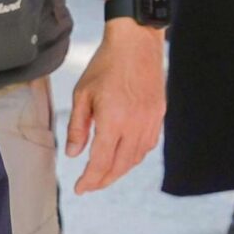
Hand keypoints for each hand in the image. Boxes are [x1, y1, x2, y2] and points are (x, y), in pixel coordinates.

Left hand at [68, 22, 164, 193]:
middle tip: (91, 186)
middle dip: (105, 180)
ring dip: (121, 170)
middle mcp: (136, 123)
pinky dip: (136, 155)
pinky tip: (126, 155)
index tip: (80, 189)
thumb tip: (75, 154)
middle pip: (121, 164)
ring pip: (137, 156)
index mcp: (114, 119)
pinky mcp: (159, 113)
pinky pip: (149, 143)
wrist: (136, 44)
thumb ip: (78, 127)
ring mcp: (151, 119)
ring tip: (106, 173)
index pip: (102, 161)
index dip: (90, 179)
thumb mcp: (82, 95)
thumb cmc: (106, 66)